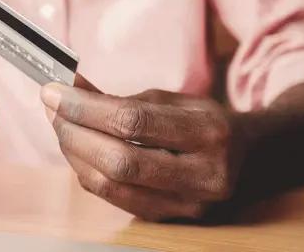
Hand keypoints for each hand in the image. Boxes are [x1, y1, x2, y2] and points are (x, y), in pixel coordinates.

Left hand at [41, 84, 245, 220]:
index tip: (54, 91)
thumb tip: (68, 85)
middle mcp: (205, 175)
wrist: (251, 161)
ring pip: (111, 185)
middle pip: (119, 160)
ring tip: (60, 125)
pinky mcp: (170, 219)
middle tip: (52, 108)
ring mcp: (189, 205)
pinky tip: (77, 149)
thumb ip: (118, 97)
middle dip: (74, 132)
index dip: (85, 107)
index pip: (132, 121)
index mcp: (210, 133)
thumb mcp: (171, 99)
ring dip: (74, 153)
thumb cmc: (204, 122)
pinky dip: (87, 171)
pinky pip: (114, 197)